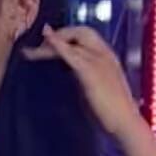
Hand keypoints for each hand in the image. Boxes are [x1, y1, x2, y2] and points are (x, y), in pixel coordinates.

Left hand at [27, 24, 144, 140]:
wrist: (125, 123)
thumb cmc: (113, 112)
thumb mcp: (98, 88)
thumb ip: (86, 78)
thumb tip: (72, 75)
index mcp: (108, 56)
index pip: (86, 36)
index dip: (67, 37)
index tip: (50, 45)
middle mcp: (104, 53)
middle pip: (79, 32)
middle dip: (59, 35)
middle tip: (38, 49)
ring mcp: (98, 60)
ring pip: (71, 42)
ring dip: (49, 44)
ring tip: (30, 53)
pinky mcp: (90, 70)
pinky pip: (70, 53)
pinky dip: (57, 44)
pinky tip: (46, 40)